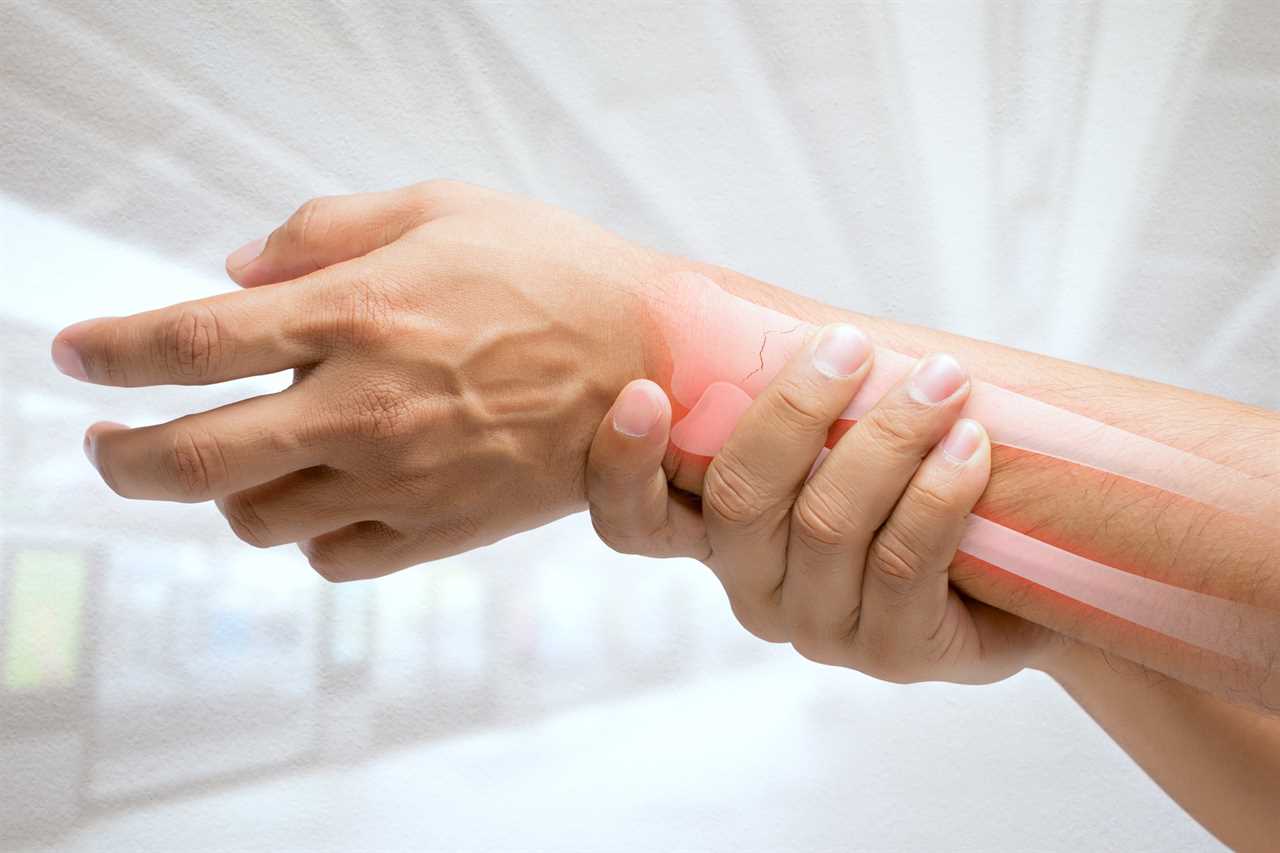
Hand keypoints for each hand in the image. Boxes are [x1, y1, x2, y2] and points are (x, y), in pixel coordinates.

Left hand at [52, 181, 661, 578]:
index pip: (187, 343)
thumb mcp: (441, 208)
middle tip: (109, 444)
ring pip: (258, 519)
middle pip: (191, 459)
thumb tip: (239, 268)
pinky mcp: (442, 531)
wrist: (657, 360)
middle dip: (122, 456)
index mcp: (356, 314)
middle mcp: (364, 408)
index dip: (109, 349)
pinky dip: (307, 534)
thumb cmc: (557, 273)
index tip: (77, 354)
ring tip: (242, 458)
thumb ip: (325, 230)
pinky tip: (324, 495)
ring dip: (227, 492)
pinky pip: (334, 559)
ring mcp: (402, 481)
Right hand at [585, 324, 1063, 683]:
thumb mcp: (843, 429)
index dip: (623, 465)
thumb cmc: (917, 472)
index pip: (634, 520)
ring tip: (943, 381)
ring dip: (887, 438)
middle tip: (850, 347)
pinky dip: (937, 492)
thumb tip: (789, 312)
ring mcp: (818, 626)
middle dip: (794, 410)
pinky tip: (969, 444)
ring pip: (825, 524)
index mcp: (717, 535)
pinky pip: (901, 562)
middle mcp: (753, 586)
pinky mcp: (892, 653)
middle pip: (739, 501)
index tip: (644, 391)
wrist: (1025, 559)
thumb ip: (803, 395)